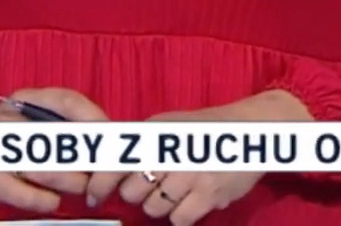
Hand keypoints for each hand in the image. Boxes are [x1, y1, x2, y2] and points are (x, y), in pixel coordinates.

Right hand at [0, 88, 107, 213]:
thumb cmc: (2, 134)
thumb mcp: (28, 118)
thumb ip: (61, 126)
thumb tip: (104, 147)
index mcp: (28, 102)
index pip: (69, 101)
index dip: (96, 123)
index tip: (112, 145)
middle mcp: (13, 119)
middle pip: (63, 139)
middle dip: (89, 163)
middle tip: (100, 176)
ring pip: (45, 166)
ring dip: (70, 180)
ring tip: (82, 189)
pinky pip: (23, 192)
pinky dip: (43, 199)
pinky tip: (52, 201)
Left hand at [86, 92, 309, 222]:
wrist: (246, 130)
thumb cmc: (202, 128)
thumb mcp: (167, 125)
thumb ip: (142, 143)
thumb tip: (110, 166)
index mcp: (156, 135)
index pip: (117, 164)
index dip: (100, 184)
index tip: (94, 198)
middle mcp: (170, 154)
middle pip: (133, 192)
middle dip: (136, 193)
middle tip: (150, 187)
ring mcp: (190, 176)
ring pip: (154, 209)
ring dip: (158, 205)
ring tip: (173, 192)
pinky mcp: (210, 196)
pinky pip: (179, 220)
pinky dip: (180, 216)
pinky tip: (188, 202)